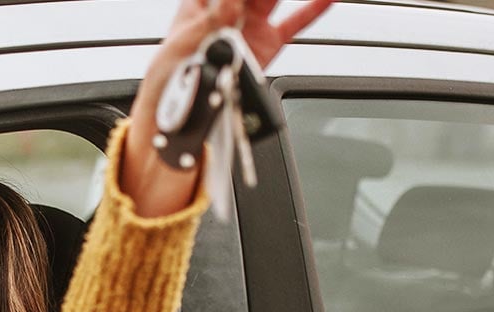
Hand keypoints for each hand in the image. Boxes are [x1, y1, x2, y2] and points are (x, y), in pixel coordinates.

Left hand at [122, 0, 333, 216]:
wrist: (178, 117)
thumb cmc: (167, 79)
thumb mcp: (180, 48)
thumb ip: (207, 24)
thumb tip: (229, 2)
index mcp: (199, 7)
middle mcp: (227, 15)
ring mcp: (248, 30)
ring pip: (270, 0)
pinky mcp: (265, 47)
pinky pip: (292, 26)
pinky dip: (311, 11)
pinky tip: (326, 0)